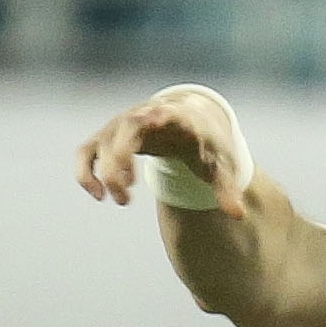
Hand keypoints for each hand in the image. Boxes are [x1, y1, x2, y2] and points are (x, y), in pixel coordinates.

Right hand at [74, 89, 247, 217]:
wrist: (185, 125)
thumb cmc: (203, 145)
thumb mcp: (218, 165)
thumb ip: (226, 188)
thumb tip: (238, 215)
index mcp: (174, 118)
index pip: (163, 111)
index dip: (157, 114)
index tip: (153, 117)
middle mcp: (142, 117)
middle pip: (125, 130)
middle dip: (120, 160)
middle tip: (127, 194)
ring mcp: (120, 127)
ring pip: (102, 144)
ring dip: (108, 173)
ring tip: (126, 200)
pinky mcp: (107, 140)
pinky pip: (86, 154)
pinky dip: (86, 174)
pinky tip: (100, 196)